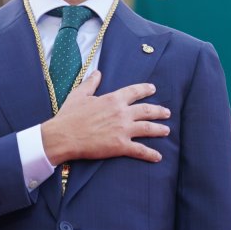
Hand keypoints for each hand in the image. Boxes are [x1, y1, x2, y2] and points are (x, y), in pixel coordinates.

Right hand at [39, 70, 170, 163]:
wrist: (63, 136)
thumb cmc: (69, 115)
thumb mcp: (79, 94)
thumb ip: (91, 83)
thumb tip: (97, 72)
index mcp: (113, 99)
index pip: (134, 92)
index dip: (145, 90)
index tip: (153, 89)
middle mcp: (122, 113)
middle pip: (147, 110)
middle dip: (159, 111)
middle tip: (167, 112)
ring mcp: (123, 129)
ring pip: (148, 128)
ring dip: (159, 129)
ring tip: (166, 130)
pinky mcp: (121, 145)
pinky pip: (140, 150)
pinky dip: (151, 154)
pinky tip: (158, 157)